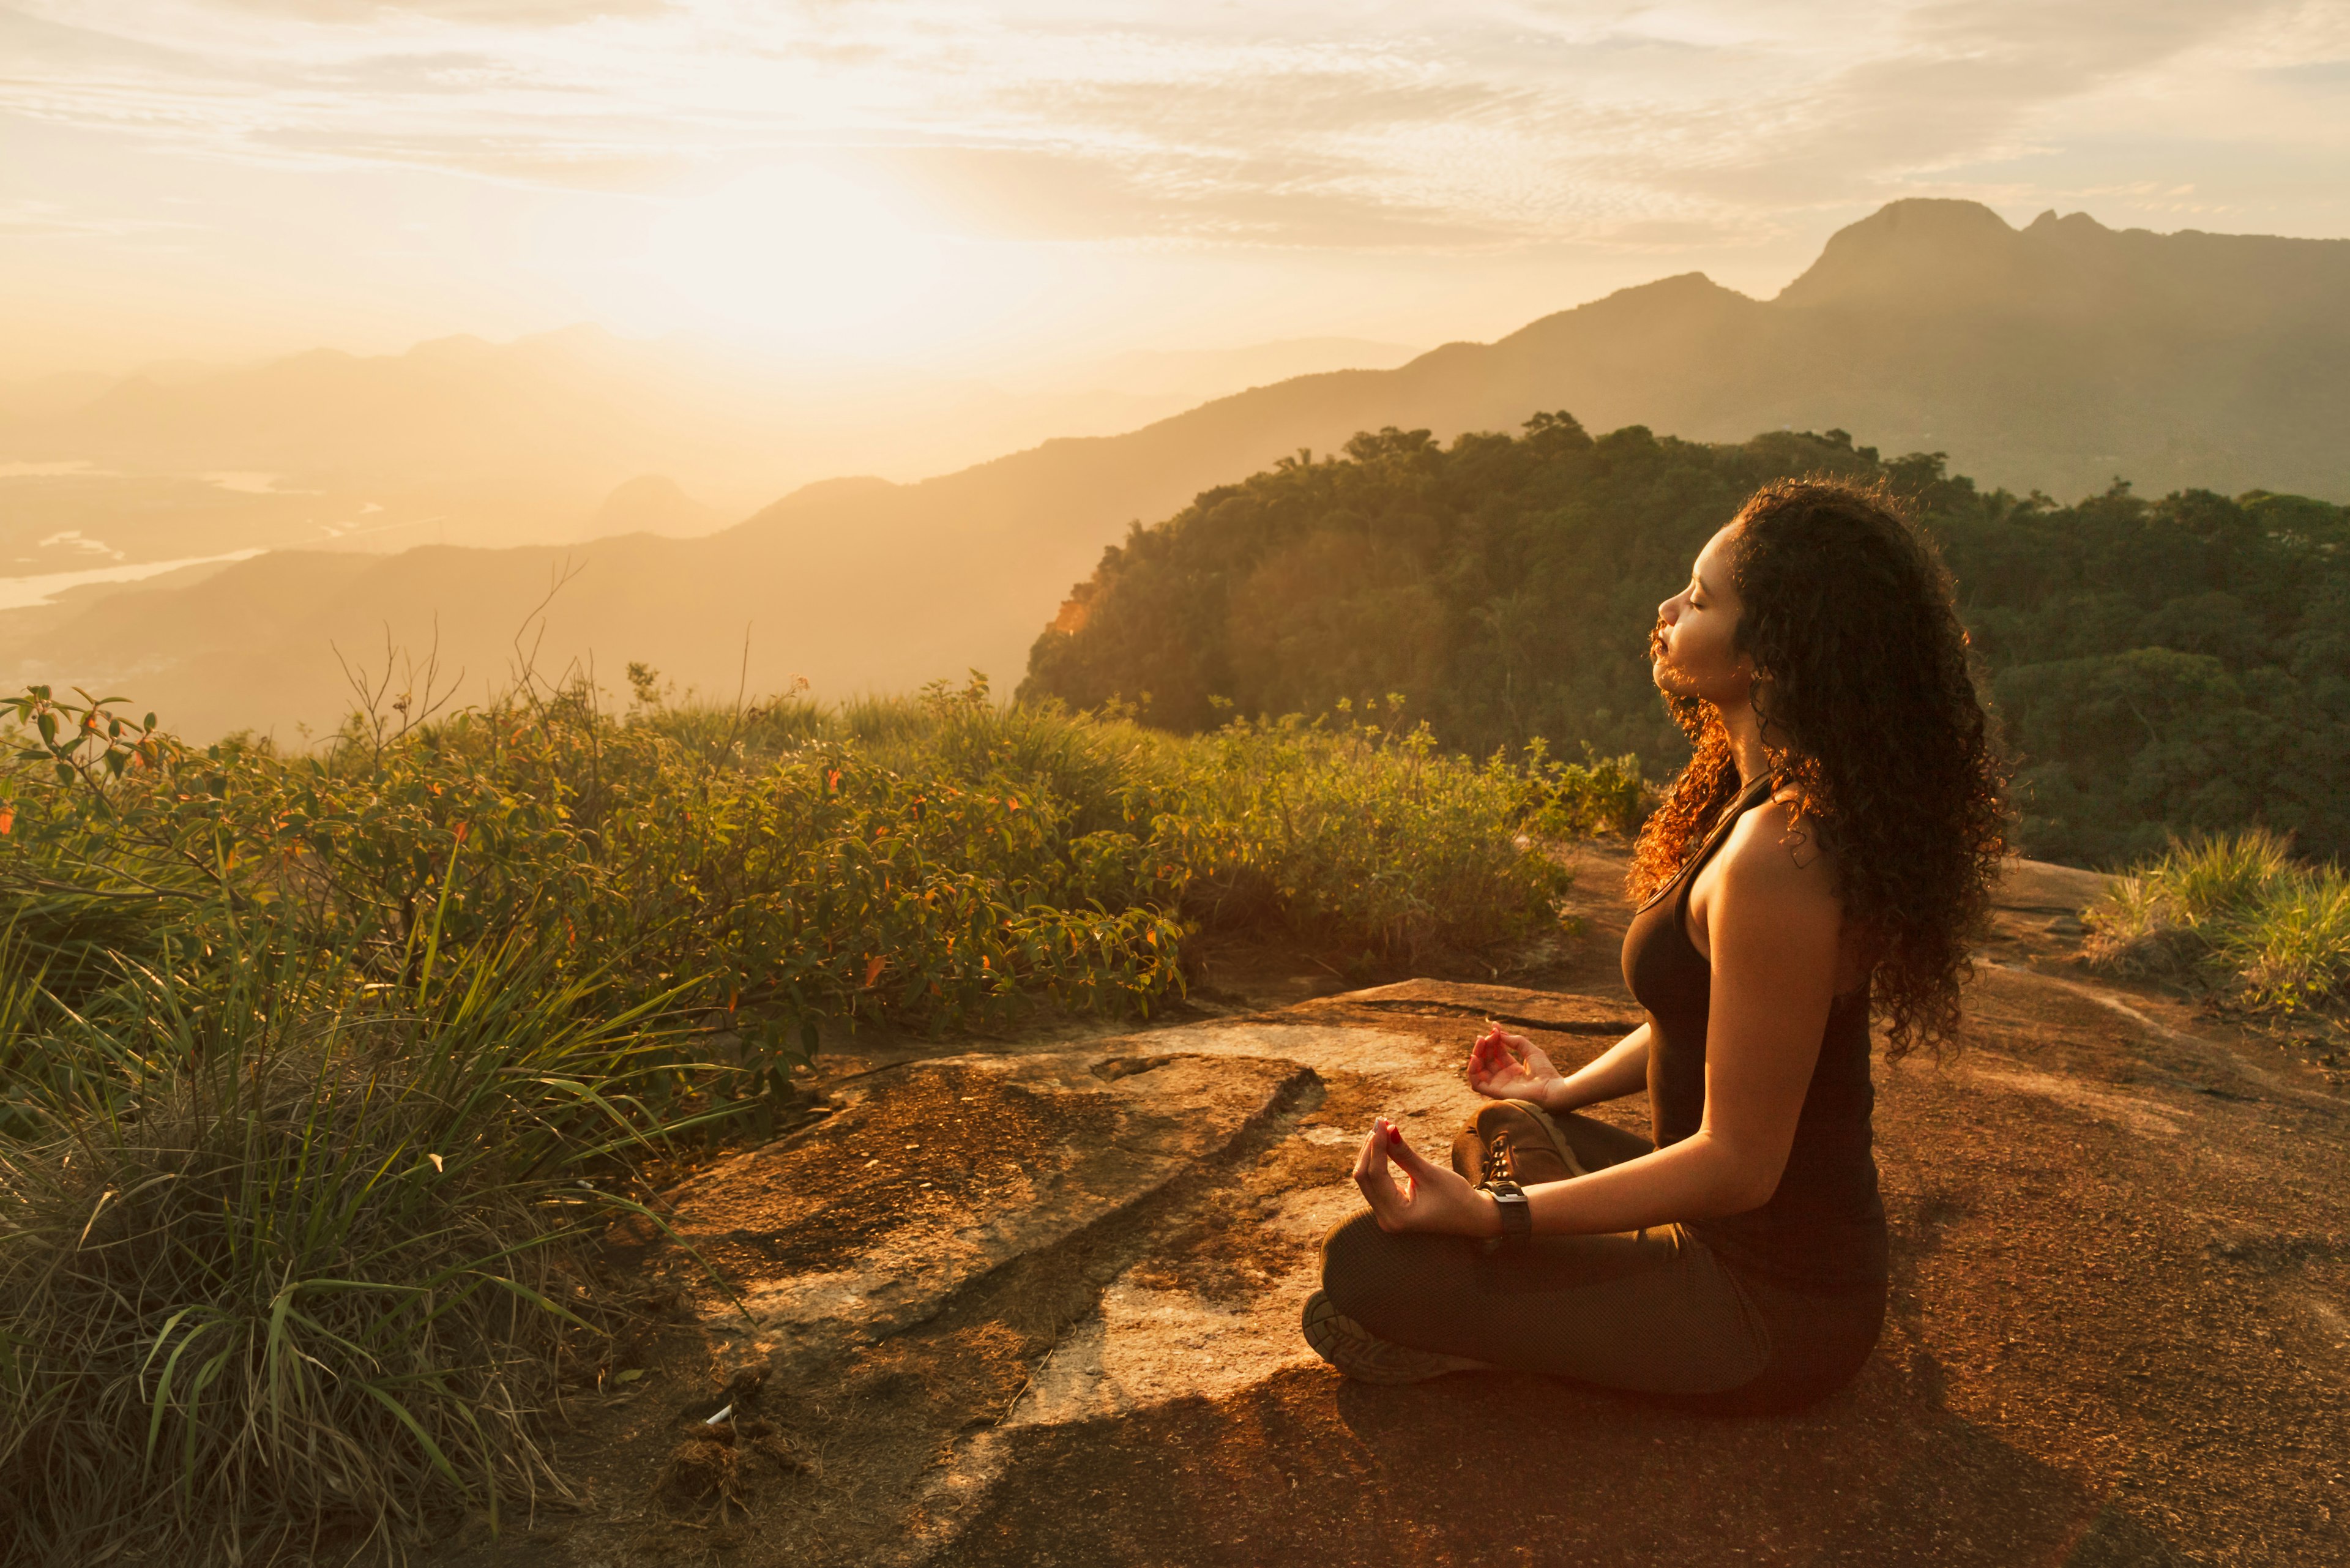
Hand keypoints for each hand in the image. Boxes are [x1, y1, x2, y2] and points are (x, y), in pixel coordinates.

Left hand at [1352, 1116, 1500, 1236]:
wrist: (1472, 1217)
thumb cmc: (1456, 1197)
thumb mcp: (1429, 1173)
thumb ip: (1404, 1153)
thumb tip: (1387, 1128)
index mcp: (1397, 1215)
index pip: (1376, 1174)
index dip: (1376, 1145)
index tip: (1382, 1121)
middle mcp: (1386, 1219)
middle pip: (1365, 1178)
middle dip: (1370, 1149)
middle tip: (1381, 1122)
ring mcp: (1386, 1216)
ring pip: (1367, 1179)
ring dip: (1372, 1154)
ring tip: (1382, 1129)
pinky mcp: (1389, 1210)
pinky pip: (1375, 1183)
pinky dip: (1377, 1163)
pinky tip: (1382, 1144)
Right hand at [1467, 1024, 1561, 1103]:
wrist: (1551, 1089)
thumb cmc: (1546, 1073)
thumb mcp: (1532, 1051)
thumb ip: (1517, 1041)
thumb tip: (1500, 1033)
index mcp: (1514, 1070)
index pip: (1498, 1053)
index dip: (1495, 1039)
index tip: (1495, 1027)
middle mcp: (1504, 1077)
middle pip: (1488, 1059)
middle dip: (1486, 1044)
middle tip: (1490, 1034)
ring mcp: (1499, 1085)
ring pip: (1479, 1069)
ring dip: (1477, 1053)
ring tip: (1481, 1041)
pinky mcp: (1495, 1092)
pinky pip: (1476, 1083)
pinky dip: (1471, 1070)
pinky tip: (1475, 1057)